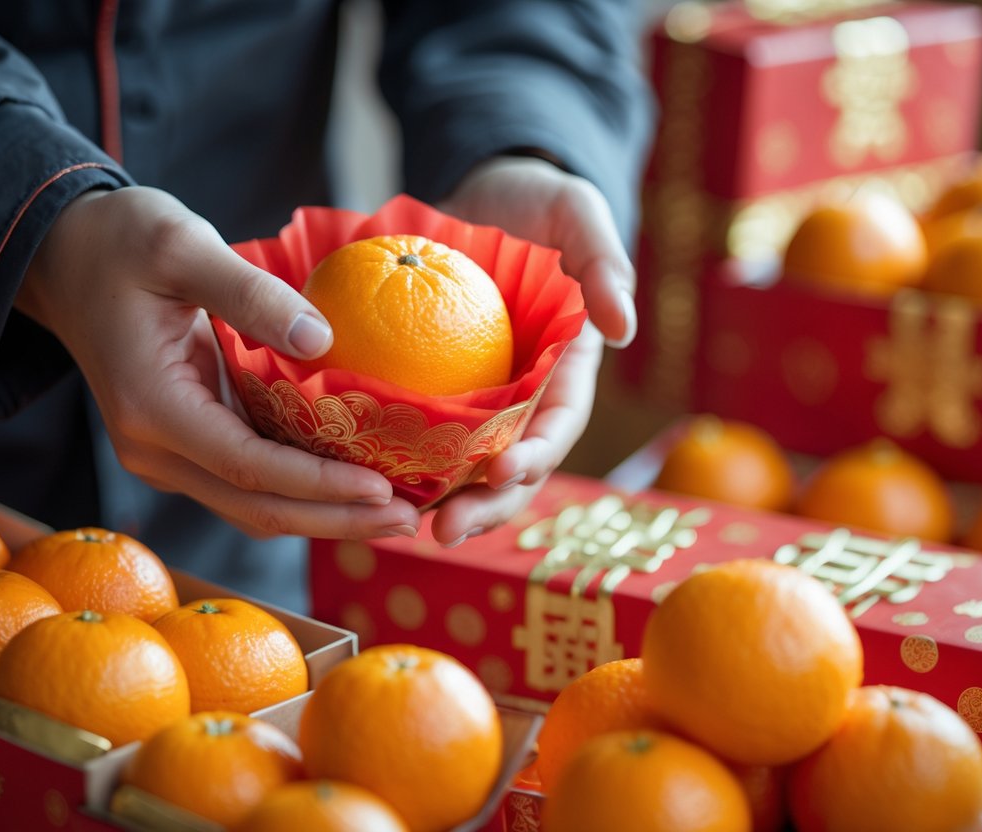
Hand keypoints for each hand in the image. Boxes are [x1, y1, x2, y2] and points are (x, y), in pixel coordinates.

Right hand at [16, 186, 420, 538]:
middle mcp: (153, 448)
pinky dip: (303, 490)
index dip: (318, 485)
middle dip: (335, 519)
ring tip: (398, 513)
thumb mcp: (180, 245)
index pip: (247, 466)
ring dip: (324, 515)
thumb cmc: (118, 242)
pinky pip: (249, 482)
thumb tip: (320, 339)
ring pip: (253, 506)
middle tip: (410, 520)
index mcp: (150, 406)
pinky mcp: (184, 446)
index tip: (383, 489)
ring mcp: (166, 454)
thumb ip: (249, 292)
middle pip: (255, 508)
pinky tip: (356, 482)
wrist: (64, 256)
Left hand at [431, 155, 637, 545]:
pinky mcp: (430, 388)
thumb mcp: (577, 211)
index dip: (537, 455)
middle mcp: (524, 395)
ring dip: (436, 501)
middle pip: (510, 465)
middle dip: (484, 506)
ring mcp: (476, 396)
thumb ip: (604, 261)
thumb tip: (624, 329)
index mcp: (565, 369)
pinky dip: (393, 458)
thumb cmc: (537, 201)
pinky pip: (413, 429)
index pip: (558, 423)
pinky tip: (357, 479)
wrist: (481, 191)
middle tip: (444, 531)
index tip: (504, 472)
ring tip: (399, 527)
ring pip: (461, 464)